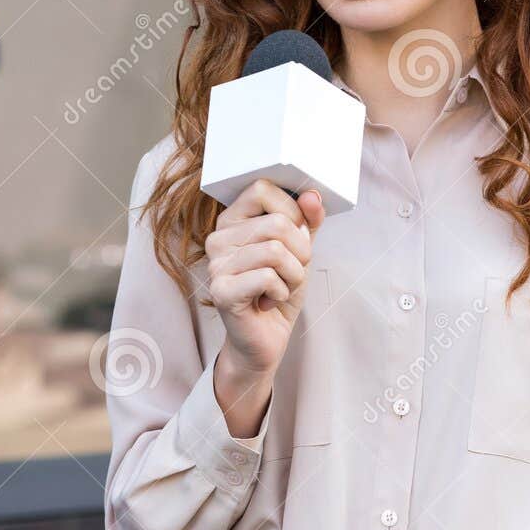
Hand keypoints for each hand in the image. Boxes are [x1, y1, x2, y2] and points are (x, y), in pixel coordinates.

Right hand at [205, 179, 324, 376]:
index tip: (297, 234)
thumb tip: (313, 196)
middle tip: (292, 271)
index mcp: (231, 221)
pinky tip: (269, 300)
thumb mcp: (299, 250)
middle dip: (300, 251)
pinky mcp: (222, 291)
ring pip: (276, 251)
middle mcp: (217, 238)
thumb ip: (306, 221)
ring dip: (294, 275)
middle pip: (276, 222)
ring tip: (281, 287)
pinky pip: (268, 277)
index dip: (292, 210)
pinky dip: (282, 292)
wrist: (264, 340)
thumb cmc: (277, 291)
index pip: (262, 189)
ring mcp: (216, 265)